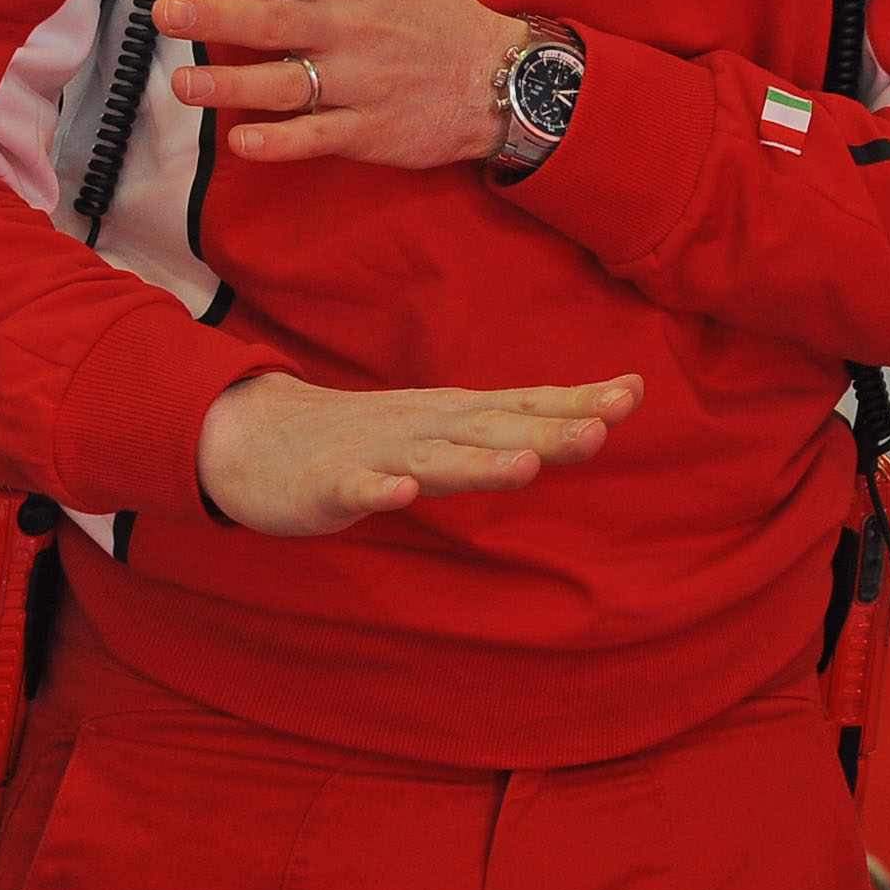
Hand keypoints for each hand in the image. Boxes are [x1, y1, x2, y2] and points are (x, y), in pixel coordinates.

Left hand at [158, 0, 518, 167]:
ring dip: (231, 86)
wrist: (490, 72)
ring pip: (286, 84)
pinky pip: (318, 137)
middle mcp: (348, 26)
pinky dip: (281, 142)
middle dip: (214, 17)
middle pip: (272, 21)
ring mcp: (359, 81)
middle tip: (164, 14)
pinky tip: (242, 140)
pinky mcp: (368, 130)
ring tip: (182, 83)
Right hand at [196, 371, 642, 536]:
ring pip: (435, 460)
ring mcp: (378, 453)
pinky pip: (357, 488)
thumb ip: (509, 429)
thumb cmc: (370, 437)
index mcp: (457, 416)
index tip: (633, 394)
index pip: (527, 403)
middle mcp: (426, 427)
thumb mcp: (447, 430)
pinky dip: (380, 490)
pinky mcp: (330, 484)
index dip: (577, 400)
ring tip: (525, 467)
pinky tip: (402, 494)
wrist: (256, 438)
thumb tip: (587, 422)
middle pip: (494, 428)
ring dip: (479, 463)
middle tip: (600, 429)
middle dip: (547, 429)